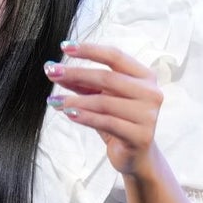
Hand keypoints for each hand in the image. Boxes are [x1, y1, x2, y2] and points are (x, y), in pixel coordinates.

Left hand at [44, 41, 162, 176]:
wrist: (135, 156)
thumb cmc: (117, 121)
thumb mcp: (99, 98)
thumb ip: (82, 84)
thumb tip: (53, 68)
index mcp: (144, 76)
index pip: (115, 56)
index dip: (89, 50)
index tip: (65, 47)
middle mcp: (150, 92)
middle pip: (107, 77)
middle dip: (76, 73)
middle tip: (51, 72)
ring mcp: (148, 115)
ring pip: (104, 102)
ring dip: (75, 100)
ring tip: (54, 101)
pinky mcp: (140, 136)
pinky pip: (106, 122)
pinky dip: (85, 117)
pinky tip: (68, 114)